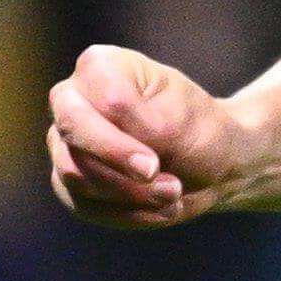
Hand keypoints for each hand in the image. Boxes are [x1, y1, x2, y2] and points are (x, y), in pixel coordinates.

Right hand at [47, 43, 274, 226]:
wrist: (215, 166)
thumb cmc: (199, 133)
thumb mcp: (181, 123)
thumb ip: (140, 127)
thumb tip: (97, 143)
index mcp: (100, 66)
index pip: (95, 101)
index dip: (118, 141)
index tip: (153, 165)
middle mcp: (72, 99)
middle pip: (72, 133)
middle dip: (120, 167)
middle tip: (169, 188)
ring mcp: (65, 141)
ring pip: (75, 175)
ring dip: (133, 195)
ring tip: (174, 194)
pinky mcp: (69, 181)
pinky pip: (85, 205)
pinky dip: (129, 214)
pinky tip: (161, 209)